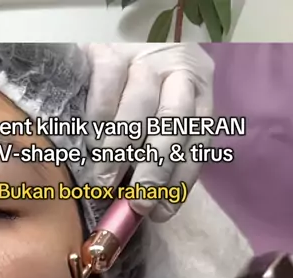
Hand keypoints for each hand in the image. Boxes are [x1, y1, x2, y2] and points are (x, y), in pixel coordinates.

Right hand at [82, 43, 213, 221]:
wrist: (110, 49)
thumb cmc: (137, 103)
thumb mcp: (157, 129)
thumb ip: (157, 161)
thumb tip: (147, 208)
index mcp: (199, 96)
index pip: (197, 142)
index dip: (180, 181)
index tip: (159, 212)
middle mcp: (179, 74)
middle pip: (173, 123)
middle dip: (155, 169)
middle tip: (137, 201)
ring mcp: (146, 59)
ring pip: (139, 106)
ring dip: (121, 151)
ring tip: (105, 181)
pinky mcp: (113, 49)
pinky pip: (108, 84)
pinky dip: (100, 119)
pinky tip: (93, 142)